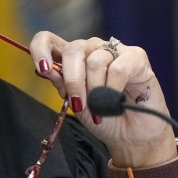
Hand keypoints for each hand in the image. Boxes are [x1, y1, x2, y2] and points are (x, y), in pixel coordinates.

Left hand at [28, 32, 177, 168]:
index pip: (49, 40)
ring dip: (96, 90)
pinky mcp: (136, 57)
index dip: (41, 48)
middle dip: (73, 80)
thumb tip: (49, 70)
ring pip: (95, 61)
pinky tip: (117, 101)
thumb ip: (63, 86)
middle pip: (73, 50)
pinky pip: (118, 68)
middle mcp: (93, 50)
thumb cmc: (105, 119)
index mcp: (73, 59)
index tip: (42, 68)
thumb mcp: (77, 105)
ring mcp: (115, 51)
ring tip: (102, 108)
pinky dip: (113, 89)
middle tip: (79, 105)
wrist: (133, 137)